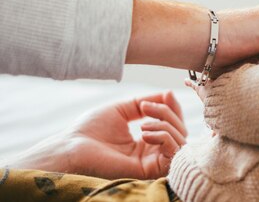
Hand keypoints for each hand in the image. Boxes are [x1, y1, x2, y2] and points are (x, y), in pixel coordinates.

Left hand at [6, 91, 186, 179]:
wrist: (72, 147)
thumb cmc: (90, 130)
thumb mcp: (124, 108)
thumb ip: (149, 102)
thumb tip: (170, 94)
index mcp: (146, 141)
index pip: (174, 124)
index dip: (173, 107)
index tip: (166, 94)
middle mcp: (152, 152)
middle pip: (181, 131)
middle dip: (170, 113)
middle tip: (147, 107)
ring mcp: (152, 162)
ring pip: (181, 140)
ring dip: (166, 124)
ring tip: (143, 122)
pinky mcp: (149, 170)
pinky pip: (173, 151)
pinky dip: (165, 135)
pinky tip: (145, 133)